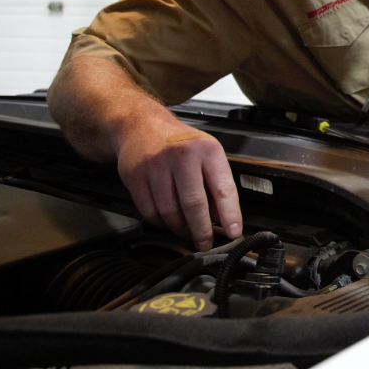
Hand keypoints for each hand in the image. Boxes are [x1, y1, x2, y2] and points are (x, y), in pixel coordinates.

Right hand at [116, 122, 241, 250]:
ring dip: (180, 229)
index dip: (229, 215)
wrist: (141, 126)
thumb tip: (224, 218)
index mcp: (207, 150)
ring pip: (169, 211)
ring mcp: (156, 166)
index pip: (223, 188)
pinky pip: (149, 211)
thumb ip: (217, 183)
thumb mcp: (208, 154)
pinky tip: (167, 222)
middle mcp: (181, 156)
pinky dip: (160, 223)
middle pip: (193, 204)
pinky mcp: (135, 176)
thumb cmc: (180, 142)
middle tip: (206, 243)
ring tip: (187, 232)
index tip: (233, 232)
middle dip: (202, 230)